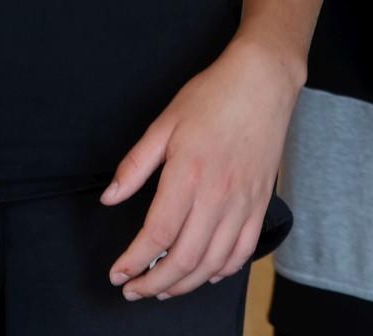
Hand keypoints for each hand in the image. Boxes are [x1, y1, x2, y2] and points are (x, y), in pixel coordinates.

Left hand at [102, 37, 299, 300]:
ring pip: (213, 263)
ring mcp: (243, 203)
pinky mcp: (260, 204)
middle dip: (153, 283)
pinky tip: (206, 273)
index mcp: (188, 174)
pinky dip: (222, 271)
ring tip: (163, 288)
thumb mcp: (165, 123)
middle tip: (133, 289)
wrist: (262, 81)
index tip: (117, 273)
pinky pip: (243, 252)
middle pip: (184, 259)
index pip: (157, 234)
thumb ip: (135, 165)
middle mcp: (217, 195)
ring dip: (185, 284)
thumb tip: (110, 197)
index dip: (134, 261)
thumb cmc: (213, 96)